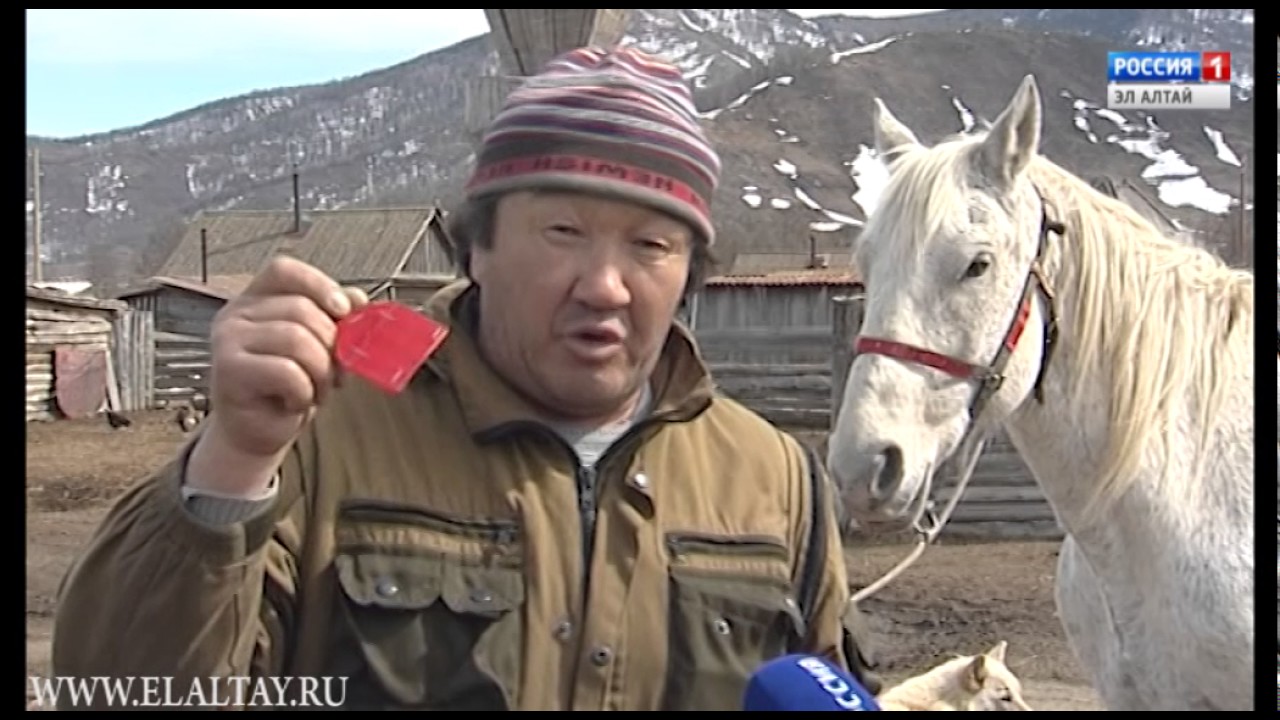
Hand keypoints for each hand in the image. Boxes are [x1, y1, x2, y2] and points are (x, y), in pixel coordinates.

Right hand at [185, 256, 367, 495]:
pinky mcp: (229, 369)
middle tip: (334, 372)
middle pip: (302, 309)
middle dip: (332, 345)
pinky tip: (296, 400)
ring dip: (321, 372)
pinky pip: (287, 371)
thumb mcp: (318, 347)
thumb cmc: (286, 388)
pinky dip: (304, 391)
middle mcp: (238, 313)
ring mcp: (228, 339)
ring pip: (298, 339)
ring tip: (316, 389)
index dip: (320, 285)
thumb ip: (335, 318)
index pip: (286, 271)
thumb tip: (358, 299)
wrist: (257, 431)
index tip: (345, 309)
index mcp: (258, 299)